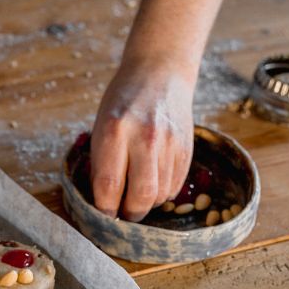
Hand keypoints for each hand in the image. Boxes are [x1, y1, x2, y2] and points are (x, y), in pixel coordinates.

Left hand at [90, 62, 194, 221]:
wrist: (160, 73)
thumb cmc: (123, 102)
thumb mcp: (101, 125)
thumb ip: (102, 163)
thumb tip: (103, 203)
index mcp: (114, 130)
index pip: (108, 186)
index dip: (104, 209)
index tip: (102, 216)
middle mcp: (145, 137)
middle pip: (141, 197)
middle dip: (130, 214)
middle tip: (123, 214)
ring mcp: (170, 143)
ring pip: (160, 195)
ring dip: (147, 203)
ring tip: (137, 191)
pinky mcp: (187, 148)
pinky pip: (175, 186)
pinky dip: (162, 191)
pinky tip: (153, 178)